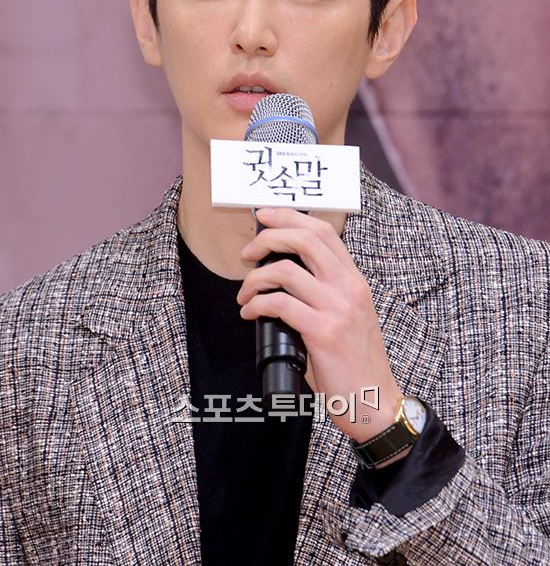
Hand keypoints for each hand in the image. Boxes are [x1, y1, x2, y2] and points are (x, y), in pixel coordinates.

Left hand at [236, 206, 403, 442]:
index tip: (265, 215)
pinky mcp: (323, 331)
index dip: (290, 217)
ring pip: (286, 270)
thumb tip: (280, 277)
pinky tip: (250, 313)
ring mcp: (337, 308)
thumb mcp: (347, 316)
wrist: (374, 402)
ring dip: (255, 279)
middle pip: (305, 239)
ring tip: (245, 294)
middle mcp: (349, 287)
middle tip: (247, 253)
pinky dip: (257, 304)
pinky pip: (279, 304)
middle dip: (268, 237)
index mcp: (355, 280)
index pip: (324, 232)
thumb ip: (323, 293)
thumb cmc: (355, 363)